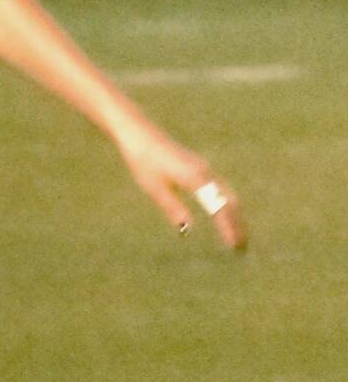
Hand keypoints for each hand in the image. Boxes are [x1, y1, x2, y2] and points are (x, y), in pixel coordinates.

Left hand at [113, 119, 247, 250]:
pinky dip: (227, 203)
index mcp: (196, 178)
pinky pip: (221, 188)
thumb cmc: (143, 161)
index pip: (219, 207)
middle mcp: (205, 172)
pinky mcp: (200, 166)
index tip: (234, 245)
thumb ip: (172, 207)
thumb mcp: (154, 187)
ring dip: (234, 215)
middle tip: (241, 247)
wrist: (140, 134)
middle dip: (238, 224)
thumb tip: (187, 229)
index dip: (228, 227)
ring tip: (236, 235)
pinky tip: (224, 214)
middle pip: (230, 201)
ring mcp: (204, 168)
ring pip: (228, 194)